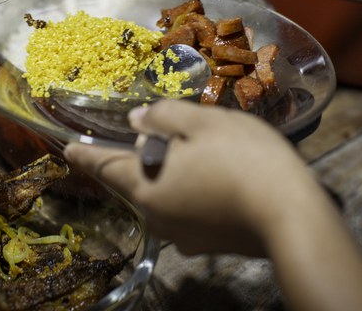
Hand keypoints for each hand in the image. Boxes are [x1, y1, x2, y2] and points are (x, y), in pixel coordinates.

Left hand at [64, 99, 312, 255]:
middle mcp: (156, 215)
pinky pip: (186, 211)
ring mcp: (181, 235)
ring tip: (195, 152)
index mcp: (145, 183)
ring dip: (169, 174)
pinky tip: (215, 178)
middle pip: (136, 179)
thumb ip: (163, 118)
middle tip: (160, 133)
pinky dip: (190, 192)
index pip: (104, 165)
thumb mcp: (203, 122)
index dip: (85, 154)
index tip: (68, 150)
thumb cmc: (244, 159)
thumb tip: (137, 122)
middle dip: (141, 156)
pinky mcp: (206, 245)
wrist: (292, 216)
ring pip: (162, 195)